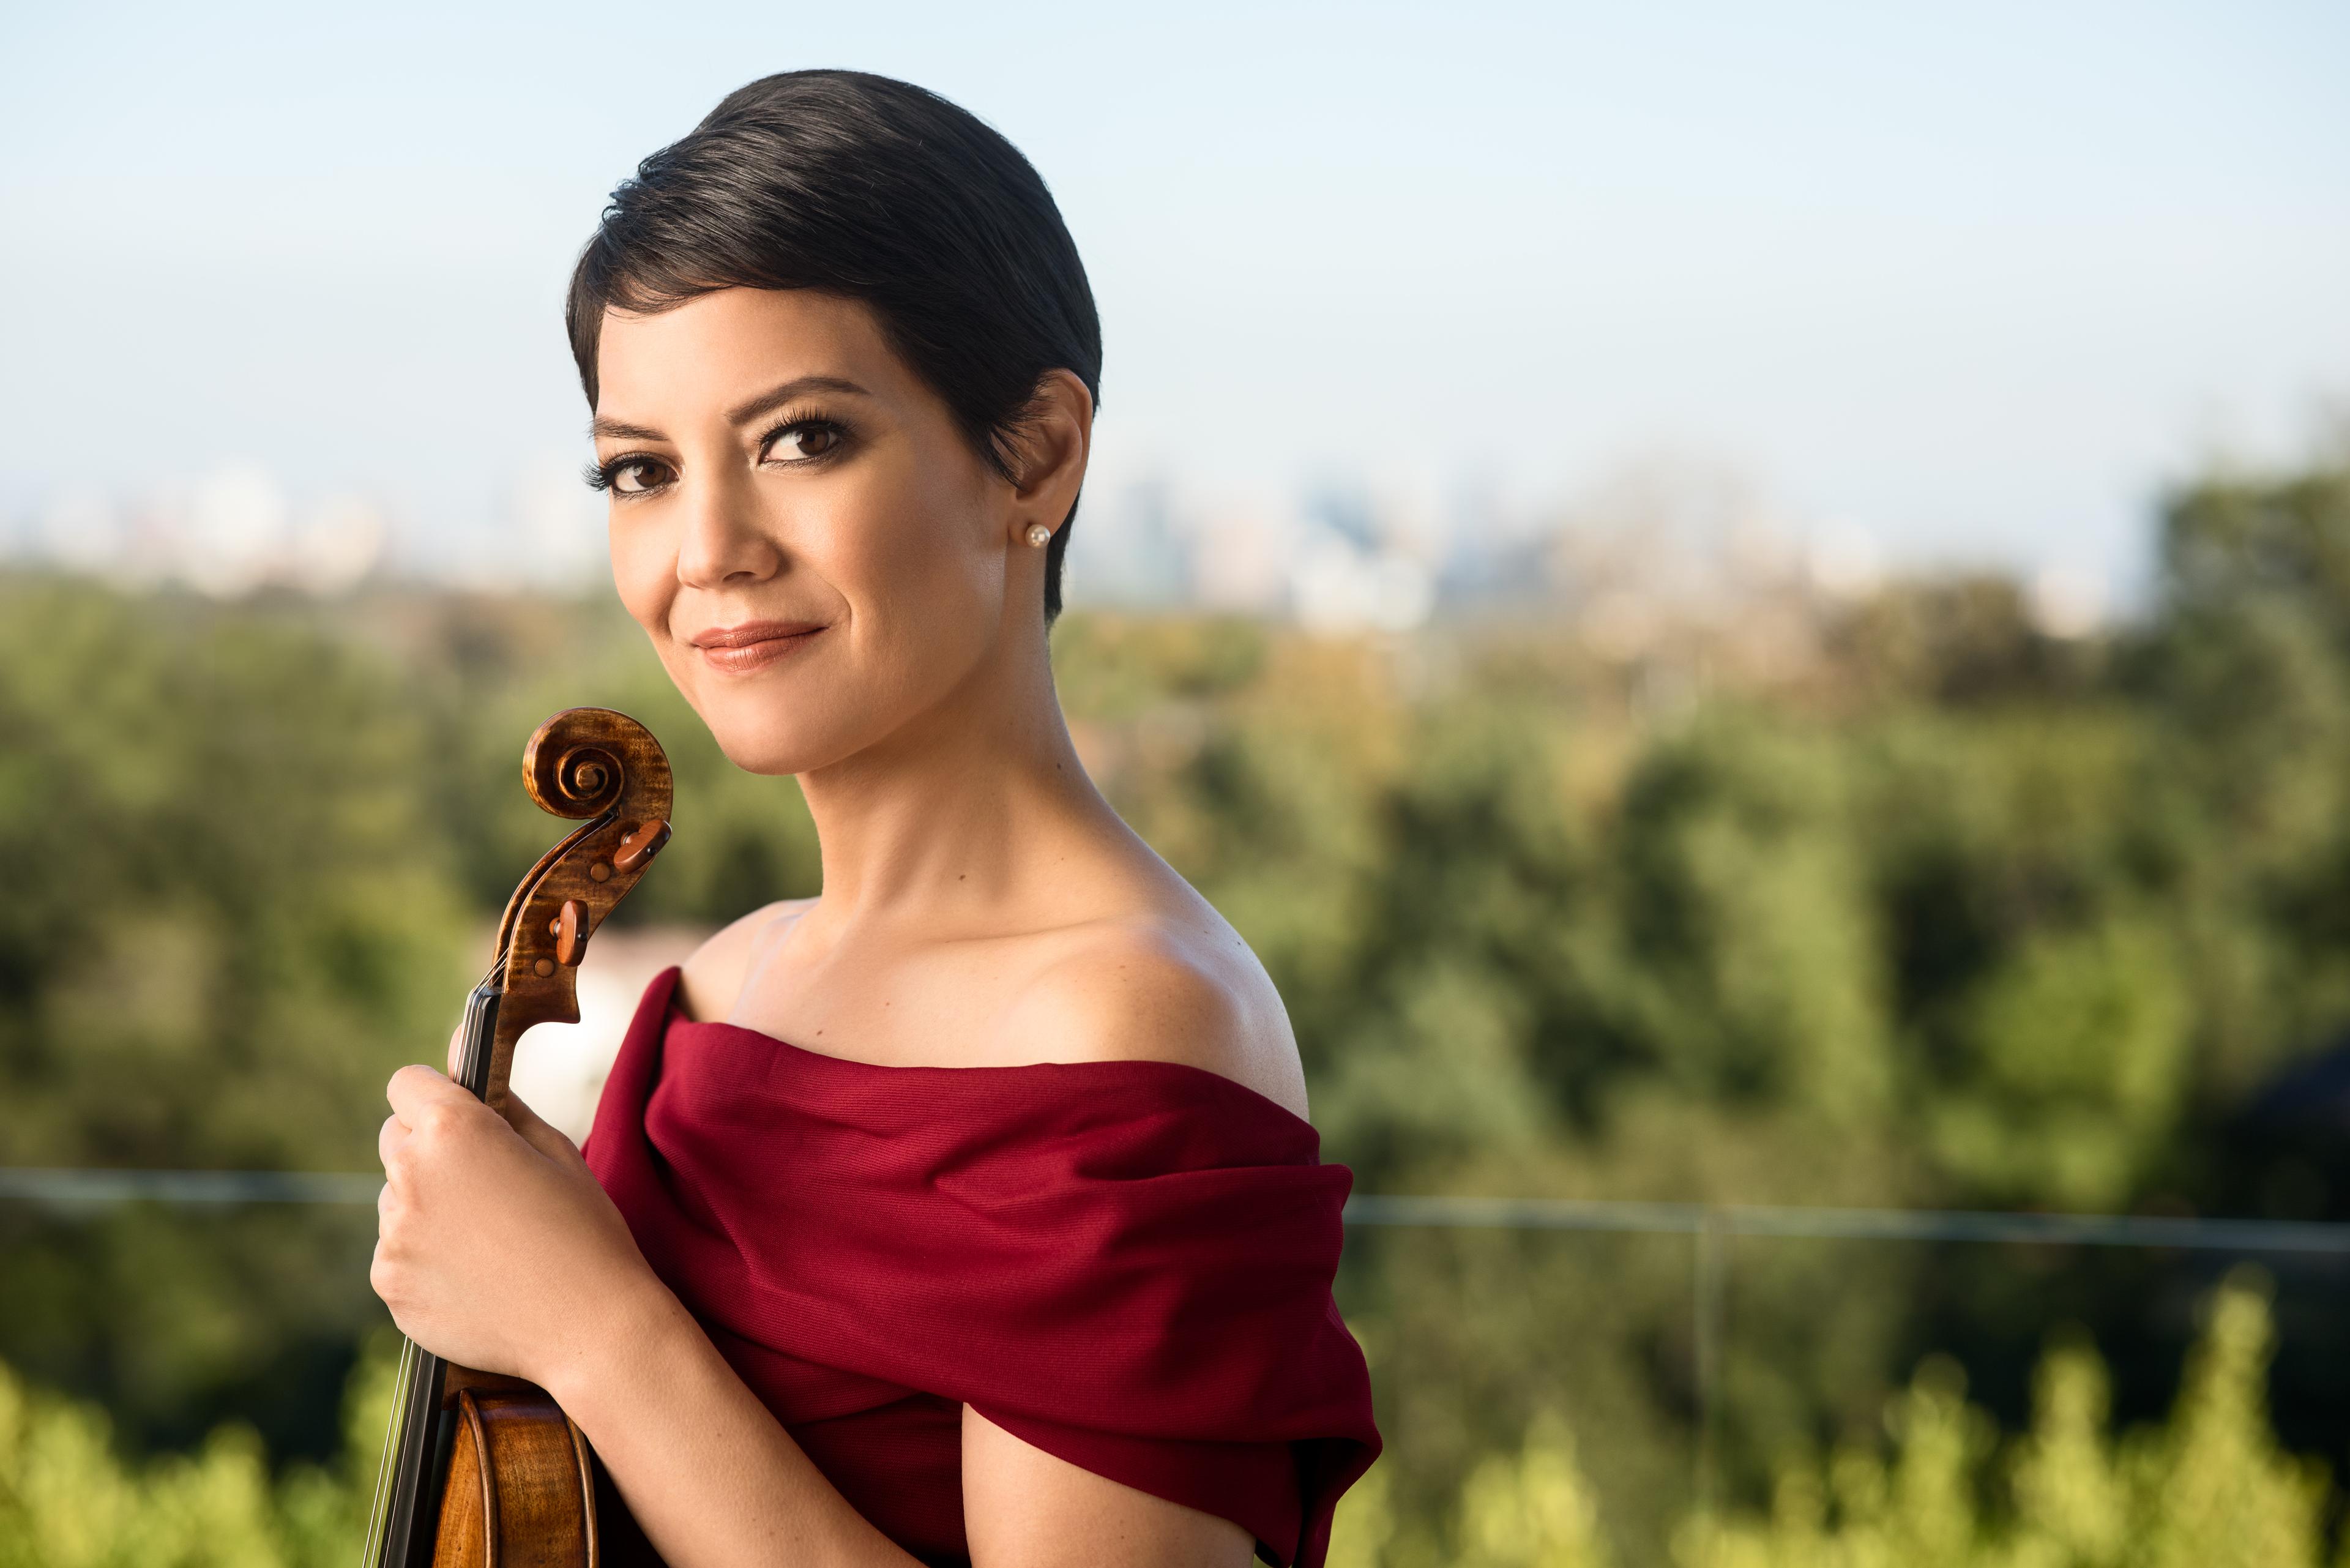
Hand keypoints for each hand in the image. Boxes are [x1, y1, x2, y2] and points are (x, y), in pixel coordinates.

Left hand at [371, 1061, 661, 1388]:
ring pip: (395, 1200)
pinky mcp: (389, 1284)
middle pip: (395, 1139)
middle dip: (430, 1149)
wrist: (591, 1327)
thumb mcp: (555, 1149)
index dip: (436, 1094)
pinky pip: (396, 1253)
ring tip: (489, 1239)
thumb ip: (501, 1101)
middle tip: (485, 1182)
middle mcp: (410, 1176)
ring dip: (427, 1207)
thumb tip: (464, 1055)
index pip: (407, 1083)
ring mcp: (393, 1235)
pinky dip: (425, 1258)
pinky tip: (476, 1275)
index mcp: (454, 1130)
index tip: (462, 1115)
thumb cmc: (585, 1230)